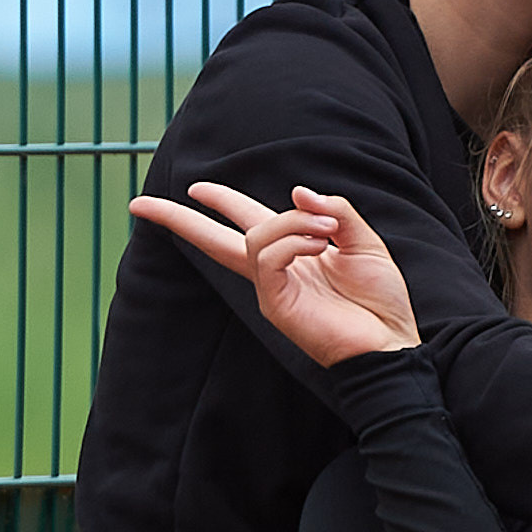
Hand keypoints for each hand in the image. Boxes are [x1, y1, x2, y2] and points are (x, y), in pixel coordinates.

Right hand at [130, 182, 420, 367]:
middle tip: (141, 203)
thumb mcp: (364, 241)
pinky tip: (321, 244)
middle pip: (213, 238)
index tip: (192, 188)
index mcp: (292, 254)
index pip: (245, 223)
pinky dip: (292, 240)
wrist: (391, 343)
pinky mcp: (274, 303)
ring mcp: (271, 288)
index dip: (219, 203)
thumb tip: (296, 190)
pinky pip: (266, 258)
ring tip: (328, 231)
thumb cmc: (379, 299)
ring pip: (254, 236)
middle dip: (178, 218)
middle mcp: (274, 271)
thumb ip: (334, 210)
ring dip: (292, 221)